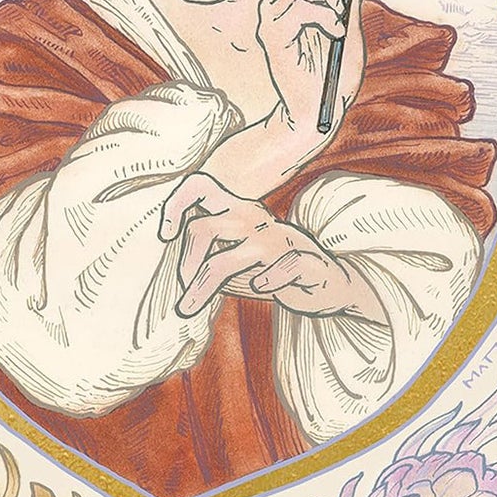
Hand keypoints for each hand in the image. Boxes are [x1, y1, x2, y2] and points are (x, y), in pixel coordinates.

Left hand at [159, 174, 382, 320]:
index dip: (175, 205)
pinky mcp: (305, 261)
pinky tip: (260, 289)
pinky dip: (266, 282)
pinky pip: (281, 268)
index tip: (165, 235)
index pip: (201, 189)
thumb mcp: (239, 263)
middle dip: (185, 264)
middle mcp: (255, 221)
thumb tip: (179, 274)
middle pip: (202, 230)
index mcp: (239, 213)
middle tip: (185, 289)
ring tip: (190, 307)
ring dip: (203, 288)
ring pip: (227, 261)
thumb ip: (212, 262)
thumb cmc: (278, 270)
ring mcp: (279, 241)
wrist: (332, 282)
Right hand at [254, 0, 374, 148]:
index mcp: (285, 1)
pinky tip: (336, 33)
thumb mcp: (349, 24)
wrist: (320, 111)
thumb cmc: (331, 74)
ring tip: (341, 22)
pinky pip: (299, 8)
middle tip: (347, 0)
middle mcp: (271, 8)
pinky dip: (325, 16)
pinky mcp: (273, 39)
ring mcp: (269, 22)